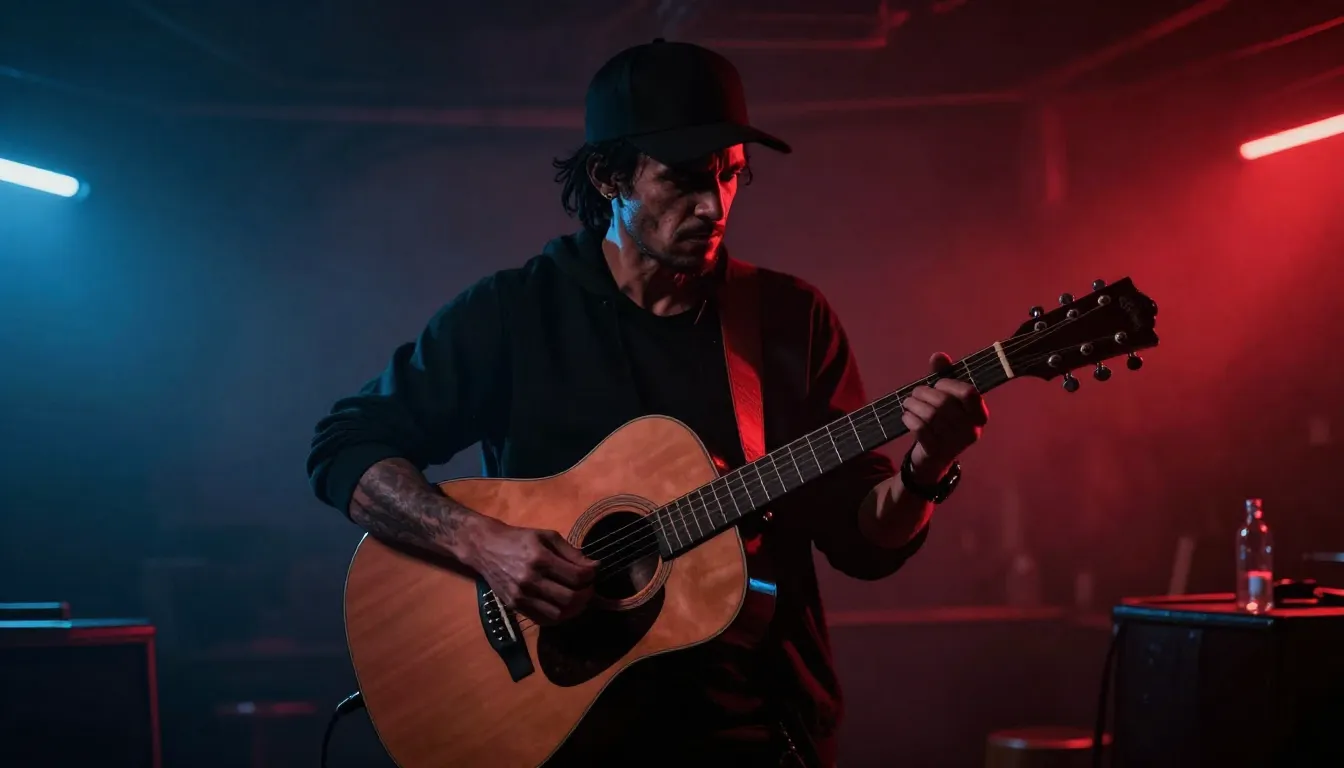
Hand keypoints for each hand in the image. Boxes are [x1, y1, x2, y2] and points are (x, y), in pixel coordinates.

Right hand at [465, 518, 597, 624]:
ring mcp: (521, 596)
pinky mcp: (515, 606)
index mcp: (540, 558)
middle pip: (570, 598)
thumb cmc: (519, 539)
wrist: (485, 548)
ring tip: (579, 599)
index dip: (591, 576)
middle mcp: (530, 580)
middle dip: (587, 595)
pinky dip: (558, 616)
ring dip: (575, 609)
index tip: (593, 572)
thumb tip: (593, 567)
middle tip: (589, 588)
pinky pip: (543, 620)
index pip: (576, 576)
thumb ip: (571, 552)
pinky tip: (563, 606)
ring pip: (558, 614)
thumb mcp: (547, 536)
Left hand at [901, 352, 988, 482]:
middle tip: (914, 393)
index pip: (969, 392)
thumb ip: (944, 375)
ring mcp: (954, 443)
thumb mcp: (946, 397)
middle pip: (944, 403)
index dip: (949, 384)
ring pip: (930, 415)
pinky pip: (920, 429)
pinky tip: (906, 415)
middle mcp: (971, 430)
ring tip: (907, 402)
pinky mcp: (936, 452)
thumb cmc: (942, 421)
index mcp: (979, 415)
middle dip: (924, 393)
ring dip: (913, 405)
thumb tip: (938, 356)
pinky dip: (910, 418)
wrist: (934, 458)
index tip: (937, 383)